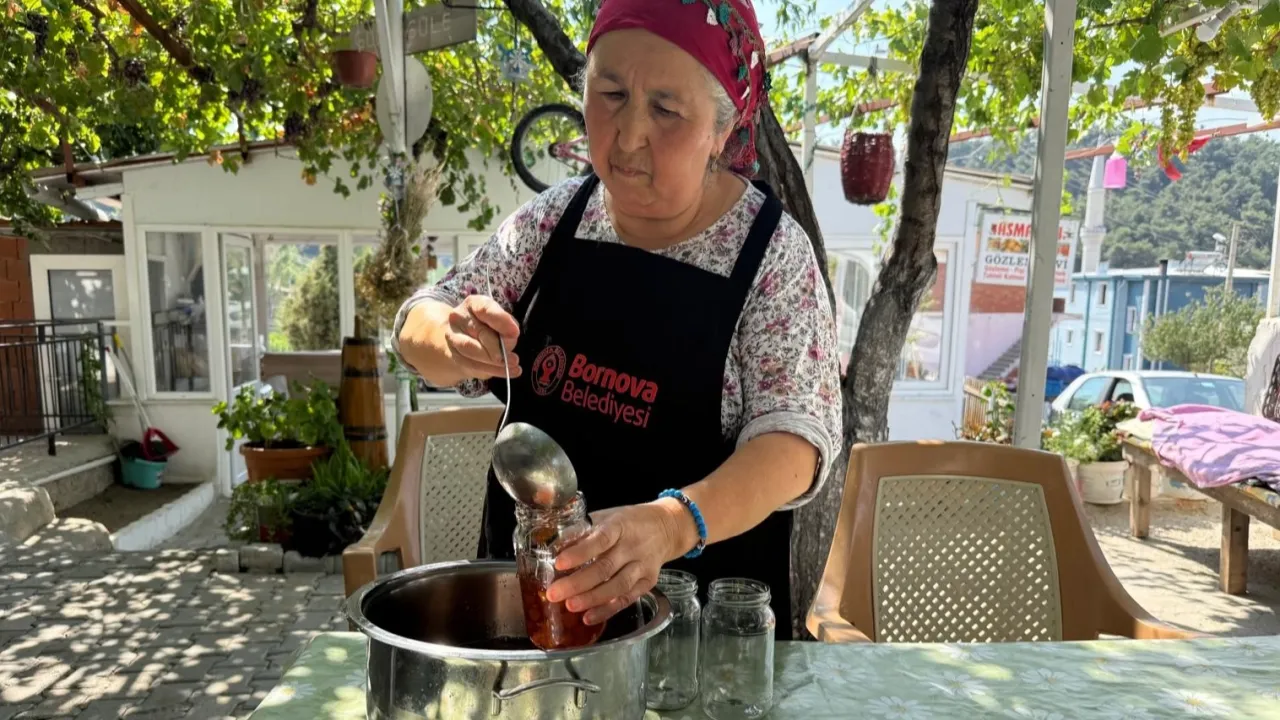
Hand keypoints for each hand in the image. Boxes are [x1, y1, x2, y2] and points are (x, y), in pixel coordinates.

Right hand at [444, 295, 521, 380]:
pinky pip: (471, 365)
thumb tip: (510, 339)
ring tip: (512, 364)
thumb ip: (506, 326)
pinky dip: (492, 370)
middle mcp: (459, 318)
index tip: (515, 332)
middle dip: (499, 347)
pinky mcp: (453, 354)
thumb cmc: (488, 324)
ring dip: (493, 362)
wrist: (464, 335)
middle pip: (480, 332)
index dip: (501, 321)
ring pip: (471, 351)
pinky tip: (509, 372)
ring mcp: (453, 337)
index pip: (485, 309)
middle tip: (514, 357)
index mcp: (473, 304)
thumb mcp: (500, 319)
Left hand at [546, 500, 693, 625]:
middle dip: (578, 583)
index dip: (579, 552)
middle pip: (605, 568)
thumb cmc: (629, 521)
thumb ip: (584, 530)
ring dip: (592, 599)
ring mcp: (642, 566)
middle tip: (555, 593)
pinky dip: (607, 610)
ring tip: (570, 606)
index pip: (599, 540)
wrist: (666, 527)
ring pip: (617, 586)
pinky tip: (589, 617)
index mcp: (620, 526)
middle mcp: (633, 547)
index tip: (559, 562)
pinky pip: (626, 599)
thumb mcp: (607, 516)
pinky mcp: (648, 582)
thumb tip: (553, 545)